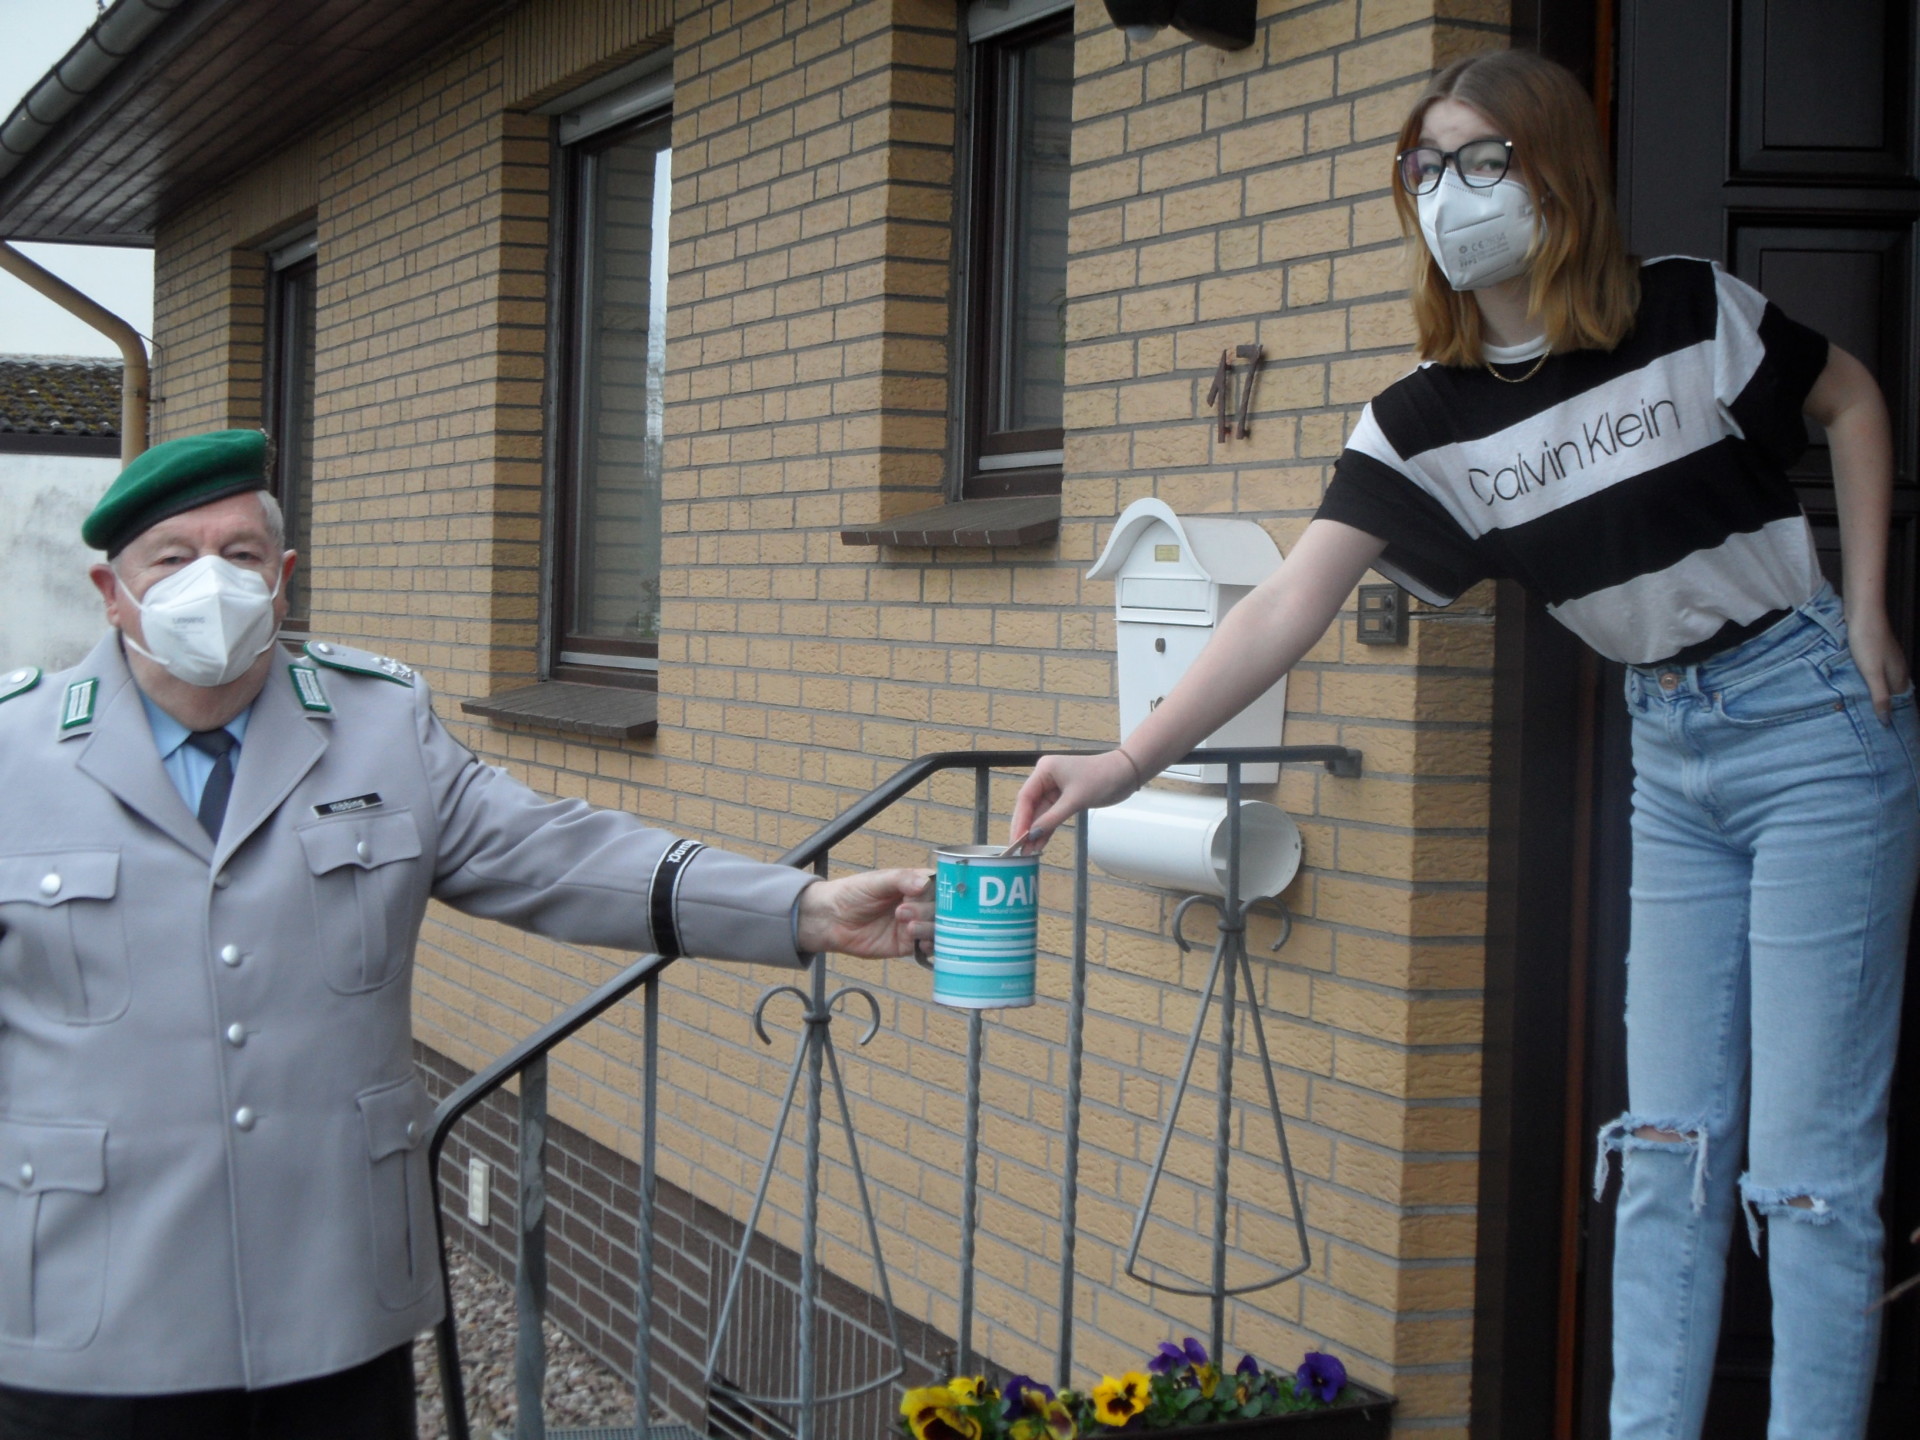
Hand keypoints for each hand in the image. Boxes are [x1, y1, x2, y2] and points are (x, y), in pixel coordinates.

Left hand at [795, 868, 932, 957]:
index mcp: (915, 884)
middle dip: (929, 911)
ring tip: (908, 927)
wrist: (830, 919)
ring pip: (938, 929)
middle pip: (942, 909)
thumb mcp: (876, 881)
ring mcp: (915, 925)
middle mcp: (919, 904)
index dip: (946, 891)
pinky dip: (930, 946)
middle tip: (903, 912)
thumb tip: (925, 883)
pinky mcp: (907, 944)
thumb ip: (901, 879)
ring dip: (929, 928)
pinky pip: (927, 947)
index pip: (941, 886)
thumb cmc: (853, 893)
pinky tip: (922, 944)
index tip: (942, 895)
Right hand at [1009, 750, 1143, 850]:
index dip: (1020, 820)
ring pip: (1040, 812)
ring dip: (1035, 831)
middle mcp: (1046, 777)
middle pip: (1029, 805)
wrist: (1126, 773)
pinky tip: (1039, 843)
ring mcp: (1054, 787)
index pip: (1025, 797)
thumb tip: (1032, 836)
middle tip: (1017, 849)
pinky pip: (1051, 814)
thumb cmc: (1102, 778)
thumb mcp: (1075, 800)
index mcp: (1045, 770)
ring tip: (1027, 851)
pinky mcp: (1064, 797)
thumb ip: (1052, 818)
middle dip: (1025, 827)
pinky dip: (1046, 828)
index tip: (1016, 839)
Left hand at [1848, 606, 1910, 723]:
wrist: (1863, 612)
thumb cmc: (1867, 642)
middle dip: (1879, 703)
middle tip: (1862, 719)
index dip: (1889, 712)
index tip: (1877, 726)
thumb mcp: (1872, 673)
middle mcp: (1897, 667)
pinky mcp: (1875, 650)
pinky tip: (1853, 682)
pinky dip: (1866, 679)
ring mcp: (1887, 657)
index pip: (1899, 701)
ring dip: (1871, 691)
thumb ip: (1880, 696)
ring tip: (1855, 704)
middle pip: (1891, 691)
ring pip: (1881, 680)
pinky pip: (1873, 670)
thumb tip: (1886, 721)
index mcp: (1900, 675)